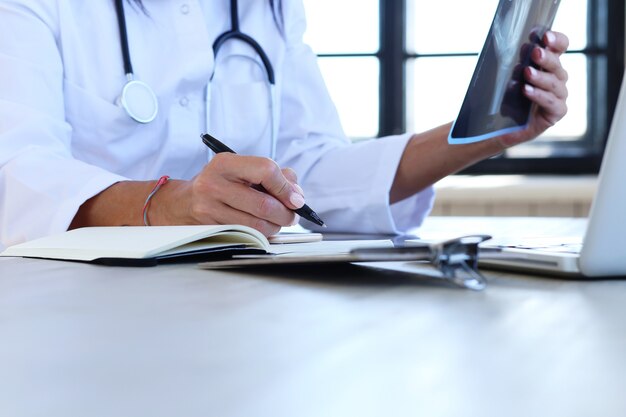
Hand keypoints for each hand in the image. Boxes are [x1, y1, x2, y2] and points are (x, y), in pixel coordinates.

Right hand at [160, 153, 304, 235]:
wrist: (182, 202)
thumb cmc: (220, 183)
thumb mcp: (241, 168)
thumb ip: (273, 174)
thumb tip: (296, 193)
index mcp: (225, 163)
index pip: (266, 170)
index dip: (286, 187)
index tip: (296, 199)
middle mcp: (213, 184)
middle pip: (264, 204)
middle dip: (286, 213)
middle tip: (292, 215)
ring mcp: (209, 209)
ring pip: (257, 225)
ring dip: (275, 226)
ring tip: (277, 221)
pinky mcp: (210, 229)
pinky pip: (246, 236)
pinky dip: (261, 234)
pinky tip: (262, 227)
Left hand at [496, 30, 568, 147]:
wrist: (501, 127)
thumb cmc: (507, 98)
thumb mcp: (509, 76)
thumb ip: (517, 62)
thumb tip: (519, 45)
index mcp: (548, 65)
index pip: (560, 47)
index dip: (556, 40)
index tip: (544, 35)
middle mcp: (557, 78)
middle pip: (557, 64)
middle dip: (546, 57)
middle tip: (535, 52)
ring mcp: (559, 96)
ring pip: (555, 83)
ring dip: (540, 77)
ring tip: (527, 72)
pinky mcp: (557, 112)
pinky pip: (551, 102)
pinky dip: (539, 95)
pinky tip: (527, 90)